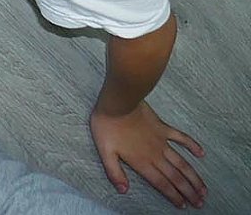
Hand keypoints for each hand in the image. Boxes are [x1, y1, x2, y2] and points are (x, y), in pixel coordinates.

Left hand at [91, 102, 205, 208]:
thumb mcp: (104, 152)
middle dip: (188, 191)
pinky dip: (192, 146)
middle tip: (201, 203)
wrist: (117, 103)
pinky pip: (181, 138)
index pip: (161, 183)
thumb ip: (114, 172)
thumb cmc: (107, 126)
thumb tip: (123, 190)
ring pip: (182, 163)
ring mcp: (161, 141)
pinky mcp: (163, 128)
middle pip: (175, 176)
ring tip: (204, 189)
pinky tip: (202, 154)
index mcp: (141, 162)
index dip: (173, 195)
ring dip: (194, 177)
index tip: (184, 206)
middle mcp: (155, 154)